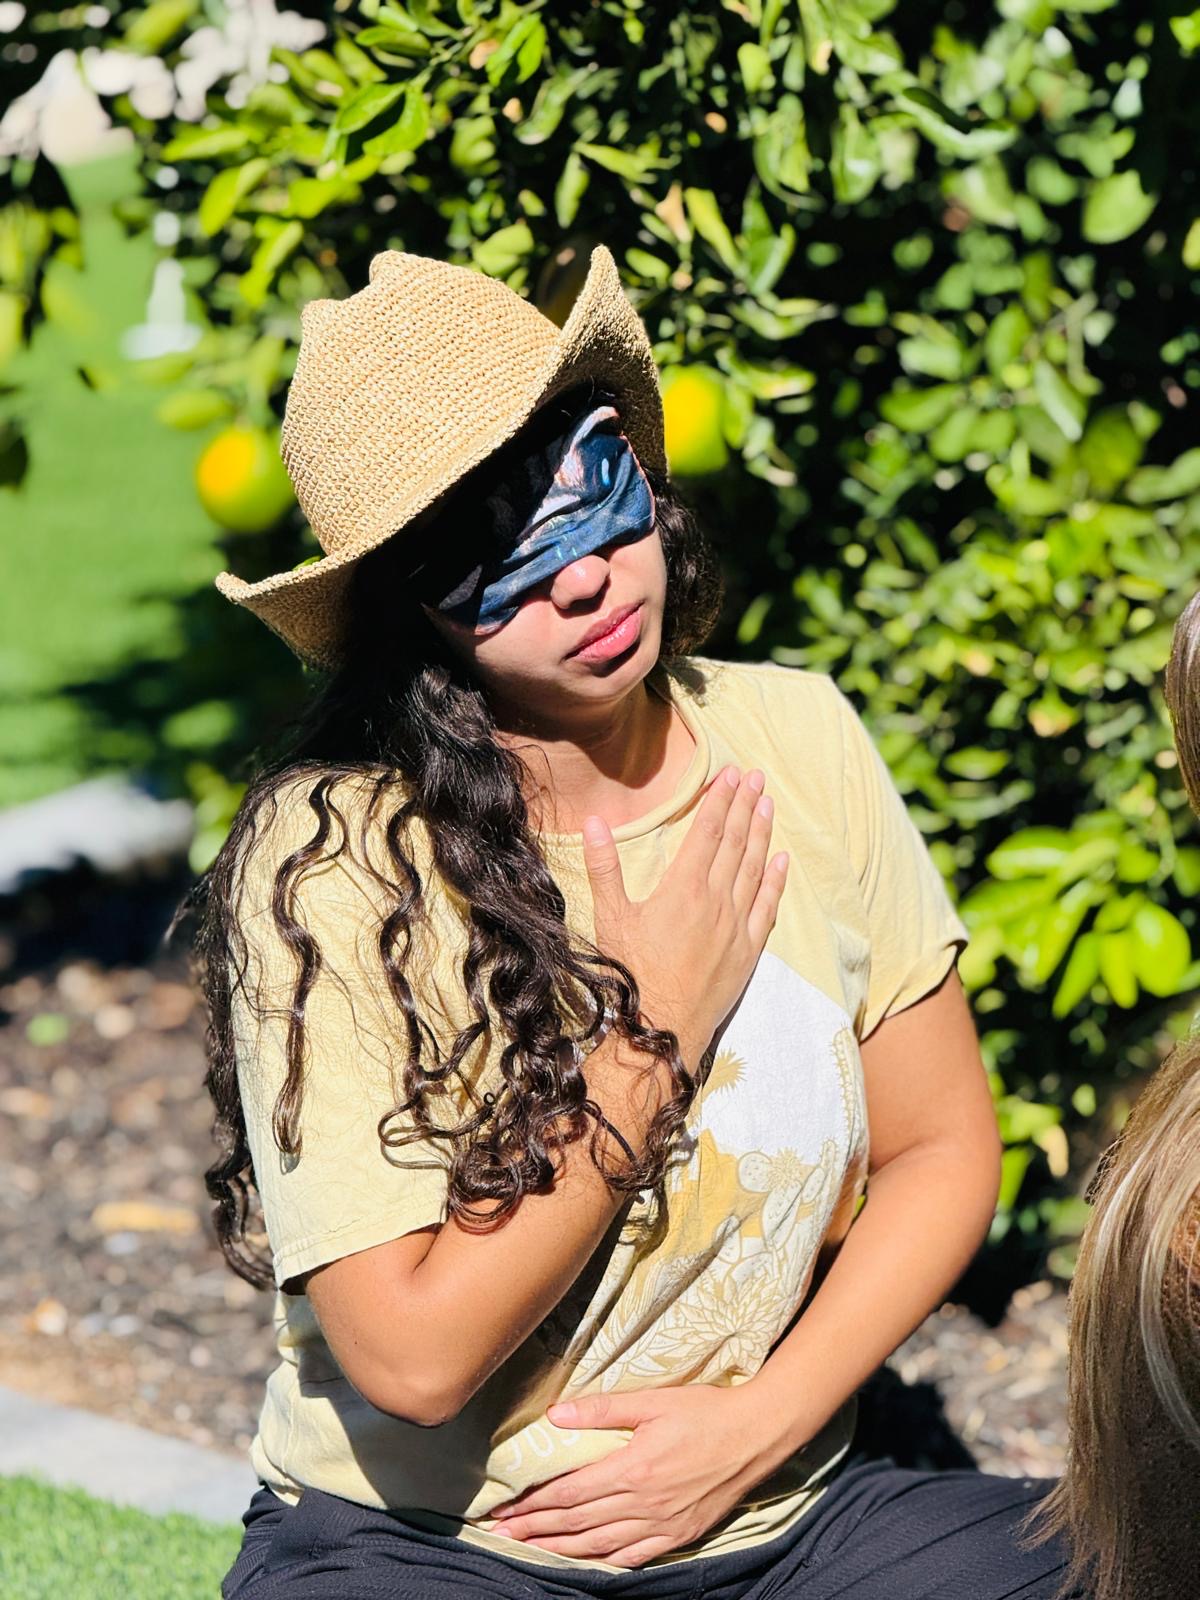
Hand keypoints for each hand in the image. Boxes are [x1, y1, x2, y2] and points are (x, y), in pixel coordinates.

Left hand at [485, 1384, 780, 1567]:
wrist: (756, 1435)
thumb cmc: (704, 1411)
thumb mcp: (653, 1401)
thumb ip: (602, 1411)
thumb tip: (556, 1416)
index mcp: (632, 1468)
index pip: (569, 1493)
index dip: (533, 1504)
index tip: (504, 1509)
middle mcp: (643, 1504)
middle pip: (577, 1523)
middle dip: (535, 1529)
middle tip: (501, 1534)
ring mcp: (661, 1525)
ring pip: (599, 1545)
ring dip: (559, 1549)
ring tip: (529, 1549)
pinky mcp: (678, 1535)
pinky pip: (633, 1557)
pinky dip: (603, 1562)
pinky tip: (584, 1563)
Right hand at [581, 765, 788, 1053]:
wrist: (660, 1027)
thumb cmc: (630, 972)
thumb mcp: (609, 917)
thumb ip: (605, 867)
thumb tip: (594, 821)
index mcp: (683, 887)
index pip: (708, 831)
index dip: (720, 800)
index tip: (731, 774)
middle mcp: (716, 900)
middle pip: (736, 842)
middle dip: (746, 806)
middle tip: (756, 777)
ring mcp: (736, 925)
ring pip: (755, 869)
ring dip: (762, 834)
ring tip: (768, 805)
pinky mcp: (747, 950)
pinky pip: (767, 906)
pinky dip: (776, 881)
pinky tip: (782, 860)